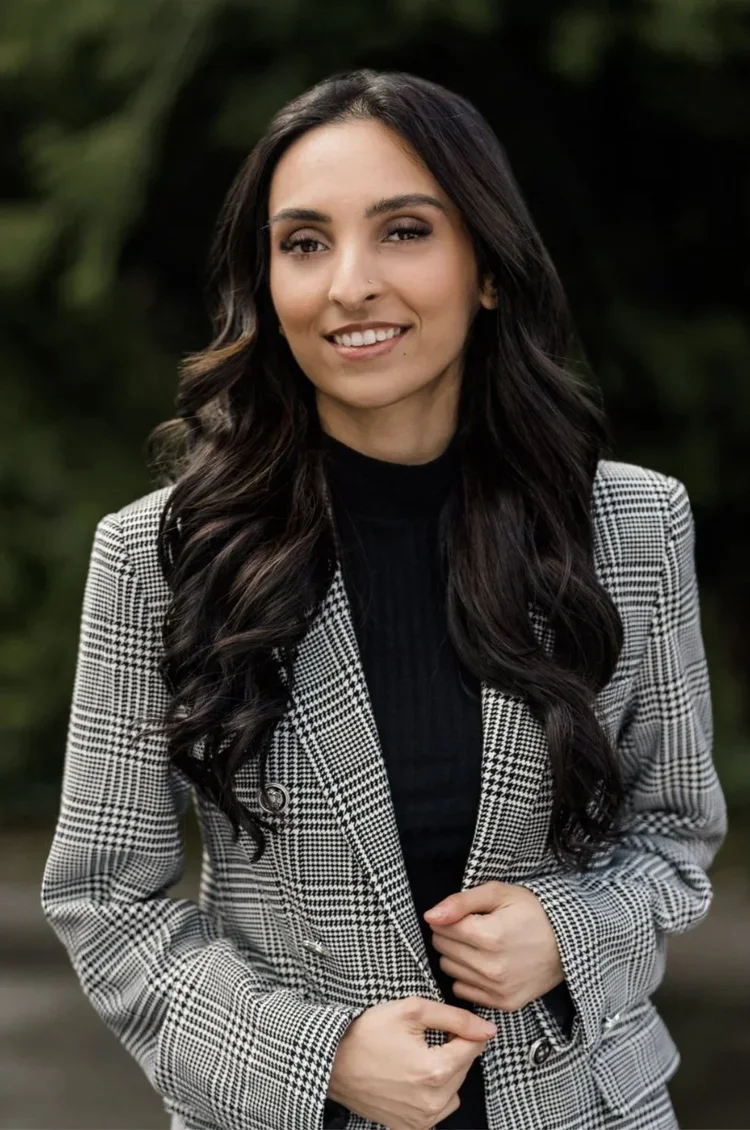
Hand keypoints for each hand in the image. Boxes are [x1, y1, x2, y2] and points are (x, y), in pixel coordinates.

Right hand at [328, 996, 495, 1129]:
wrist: (333, 1063)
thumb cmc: (367, 1033)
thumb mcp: (411, 1010)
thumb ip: (455, 1017)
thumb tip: (487, 1029)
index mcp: (437, 1070)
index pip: (475, 1046)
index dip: (462, 1028)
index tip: (443, 1024)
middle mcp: (434, 1101)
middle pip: (465, 1067)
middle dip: (451, 1049)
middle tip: (421, 1038)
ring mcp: (423, 1119)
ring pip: (455, 1088)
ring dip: (445, 1071)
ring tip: (416, 1058)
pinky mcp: (411, 1128)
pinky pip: (439, 1108)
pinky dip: (433, 1092)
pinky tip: (412, 1078)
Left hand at [424, 881, 563, 1011]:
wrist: (568, 942)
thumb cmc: (532, 911)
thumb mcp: (498, 893)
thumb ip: (460, 902)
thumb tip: (429, 916)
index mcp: (489, 936)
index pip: (441, 928)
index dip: (450, 917)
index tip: (466, 915)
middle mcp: (491, 967)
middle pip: (443, 949)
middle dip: (451, 935)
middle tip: (474, 928)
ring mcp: (497, 989)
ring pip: (449, 970)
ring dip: (457, 956)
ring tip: (480, 945)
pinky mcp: (503, 1003)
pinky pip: (463, 991)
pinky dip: (468, 977)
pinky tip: (484, 964)